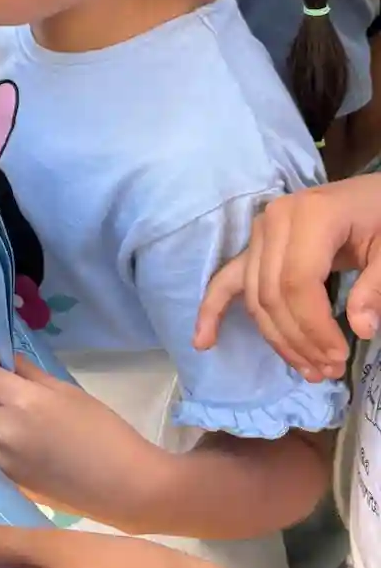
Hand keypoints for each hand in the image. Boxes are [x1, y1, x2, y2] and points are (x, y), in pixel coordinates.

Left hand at [0, 350, 162, 526]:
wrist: (122, 485)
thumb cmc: (104, 431)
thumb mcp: (68, 392)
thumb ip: (31, 375)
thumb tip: (8, 361)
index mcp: (22, 404)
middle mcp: (4, 431)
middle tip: (5, 378)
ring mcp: (3, 458)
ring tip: (14, 408)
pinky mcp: (9, 477)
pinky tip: (23, 434)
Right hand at [196, 176, 380, 380]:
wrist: (372, 196)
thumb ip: (376, 287)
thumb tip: (360, 328)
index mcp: (310, 216)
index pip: (297, 283)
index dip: (314, 327)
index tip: (338, 357)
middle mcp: (274, 221)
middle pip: (272, 294)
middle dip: (298, 340)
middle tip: (329, 371)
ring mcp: (260, 232)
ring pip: (256, 297)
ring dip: (277, 339)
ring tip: (309, 370)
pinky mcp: (256, 245)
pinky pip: (228, 279)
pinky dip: (213, 310)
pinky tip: (203, 342)